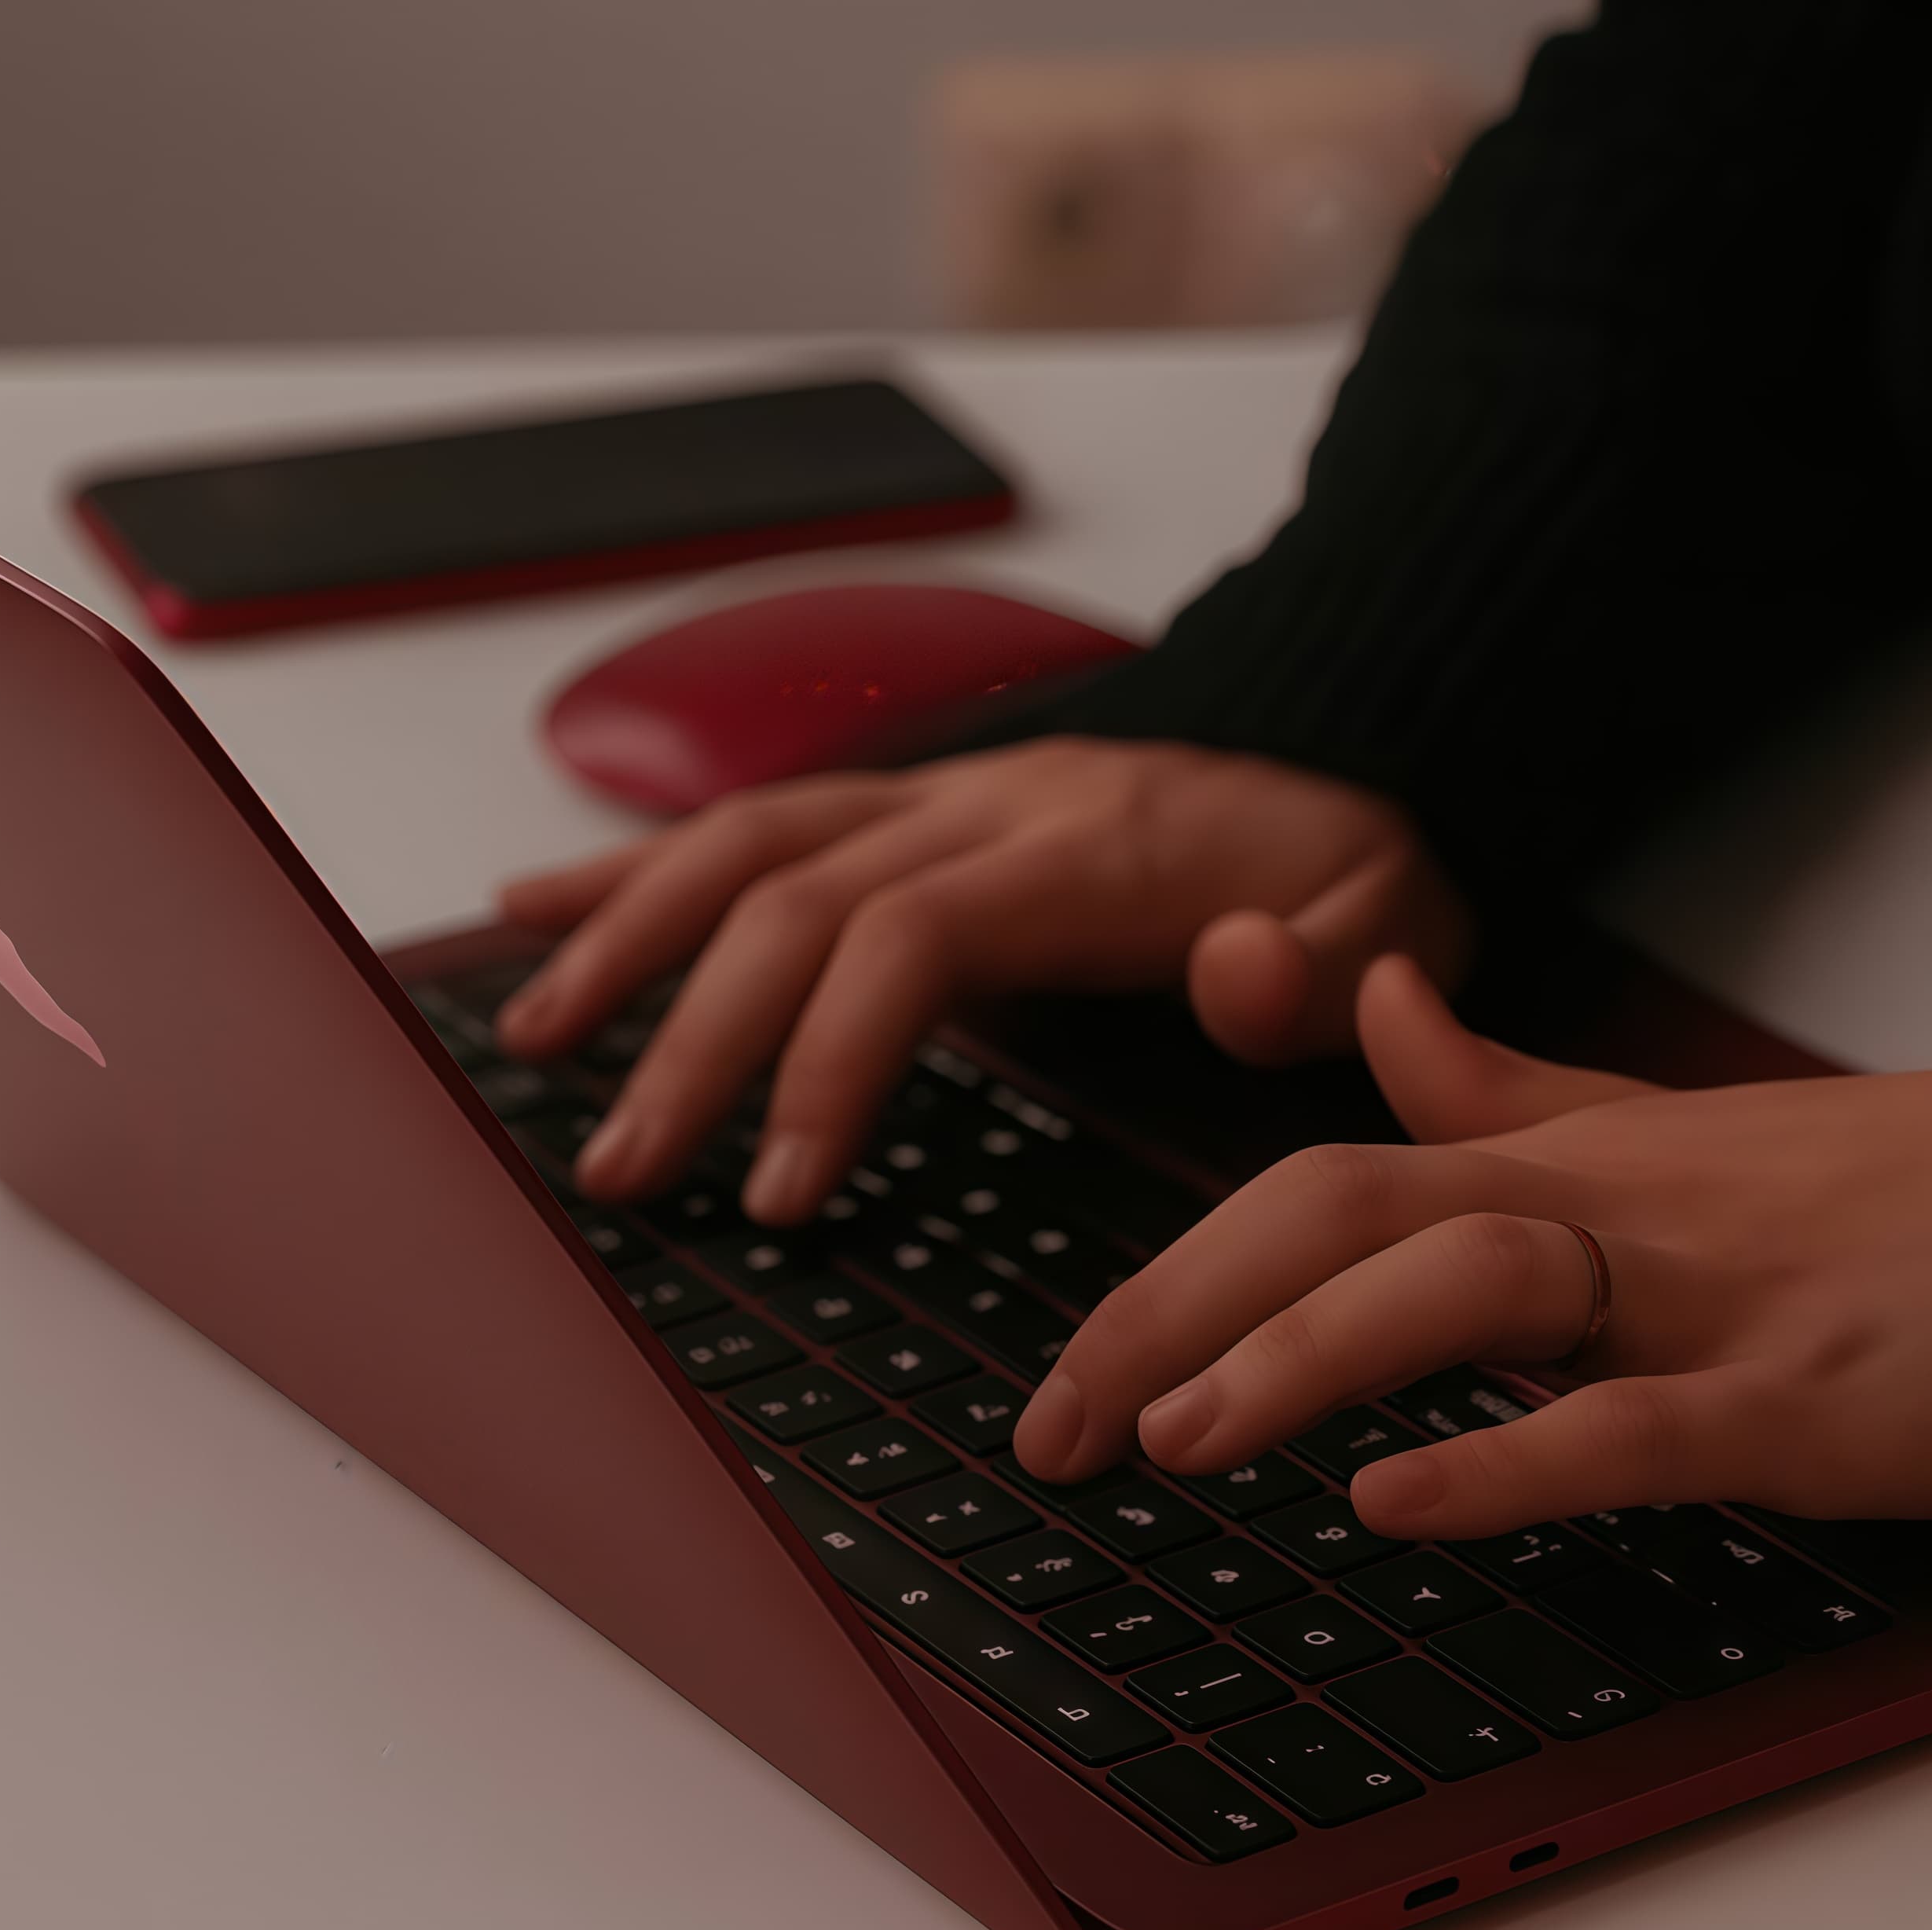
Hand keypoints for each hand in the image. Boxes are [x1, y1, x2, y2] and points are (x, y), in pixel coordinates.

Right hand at [494, 739, 1468, 1222]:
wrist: (1337, 734)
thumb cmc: (1350, 857)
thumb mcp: (1395, 918)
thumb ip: (1326, 966)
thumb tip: (1232, 976)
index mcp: (1078, 849)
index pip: (901, 938)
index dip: (826, 1060)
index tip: (782, 1192)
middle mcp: (981, 805)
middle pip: (788, 898)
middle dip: (693, 1037)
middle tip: (627, 1173)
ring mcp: (932, 793)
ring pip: (744, 842)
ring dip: (626, 934)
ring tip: (536, 1037)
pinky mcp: (905, 801)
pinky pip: (756, 817)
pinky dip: (641, 863)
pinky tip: (543, 905)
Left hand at [1014, 953, 1931, 1530]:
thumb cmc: (1864, 1188)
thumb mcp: (1660, 1129)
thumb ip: (1503, 1087)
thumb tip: (1375, 1003)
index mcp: (1561, 1159)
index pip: (1323, 1185)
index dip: (1179, 1266)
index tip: (1074, 1366)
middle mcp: (1604, 1206)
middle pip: (1345, 1212)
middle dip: (1179, 1308)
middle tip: (1058, 1426)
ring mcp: (1703, 1297)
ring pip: (1468, 1286)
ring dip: (1306, 1356)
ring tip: (1177, 1437)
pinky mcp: (1806, 1399)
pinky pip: (1638, 1423)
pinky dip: (1511, 1460)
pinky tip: (1395, 1501)